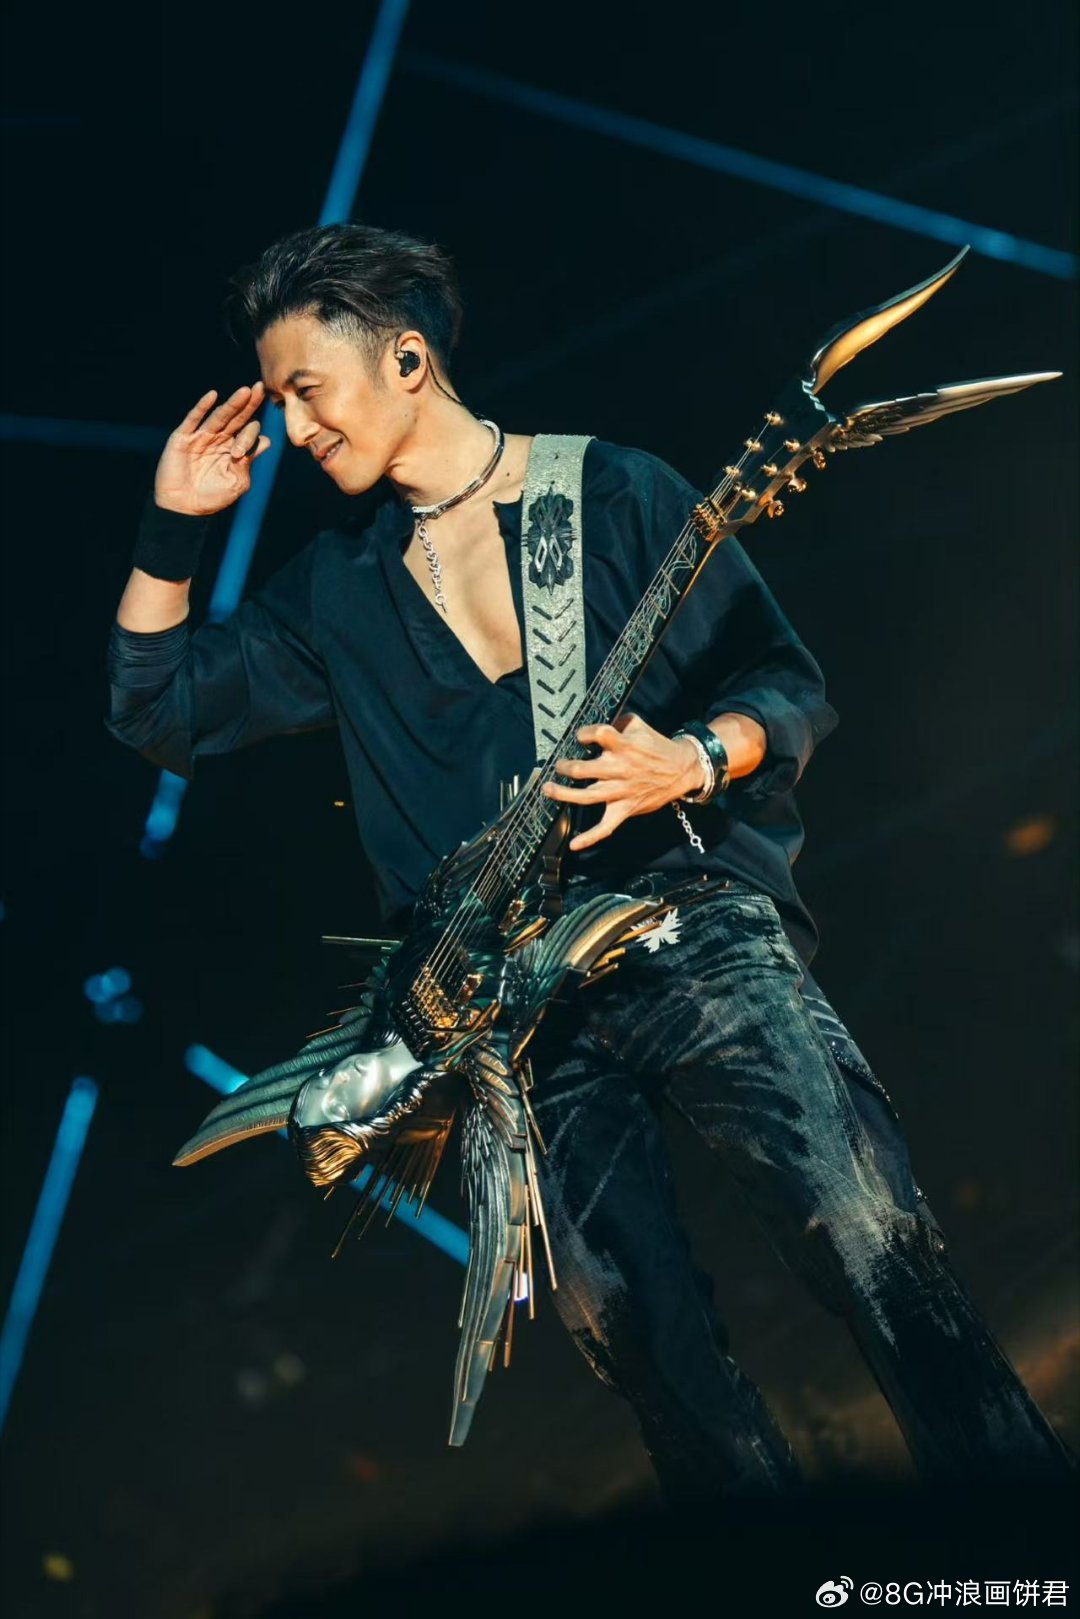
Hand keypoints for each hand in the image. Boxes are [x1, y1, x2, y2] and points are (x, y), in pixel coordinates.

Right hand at [153, 381, 269, 516]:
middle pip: (237, 418)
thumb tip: (266, 441)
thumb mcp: (237, 482)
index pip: (248, 434)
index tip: (238, 453)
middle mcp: (219, 440)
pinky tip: (213, 395)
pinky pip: (193, 419)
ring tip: (245, 391)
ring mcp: (201, 437)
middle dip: (249, 404)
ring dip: (232, 404)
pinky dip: (202, 407)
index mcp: (233, 450)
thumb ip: (249, 461)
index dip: (249, 437)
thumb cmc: (212, 498)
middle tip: (261, 388)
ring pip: (219, 416)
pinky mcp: (183, 438)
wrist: (184, 508)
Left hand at [541, 712, 704, 851]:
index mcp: (624, 746)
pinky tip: (574, 844)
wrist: (681, 769)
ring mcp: (622, 791)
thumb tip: (595, 725)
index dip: (584, 734)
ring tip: (548, 789)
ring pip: (586, 796)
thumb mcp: (639, 726)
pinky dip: (590, 838)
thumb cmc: (656, 747)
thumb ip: (617, 722)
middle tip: (559, 765)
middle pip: (583, 770)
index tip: (579, 736)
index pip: (598, 735)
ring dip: (563, 794)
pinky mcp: (625, 809)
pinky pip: (606, 827)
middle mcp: (620, 769)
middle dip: (565, 767)